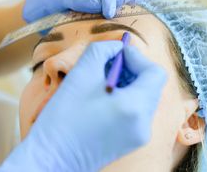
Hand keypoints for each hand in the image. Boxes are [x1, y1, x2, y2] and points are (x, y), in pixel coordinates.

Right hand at [0, 41, 166, 171]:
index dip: (137, 58)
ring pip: (143, 98)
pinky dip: (123, 100)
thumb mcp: (82, 73)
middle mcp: (143, 124)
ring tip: (100, 83)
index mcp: (136, 107)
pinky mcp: (128, 143)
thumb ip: (103, 50)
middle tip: (107, 65)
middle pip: (151, 85)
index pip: (155, 73)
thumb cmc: (63, 117)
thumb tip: (117, 48)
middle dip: (132, 70)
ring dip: (127, 84)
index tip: (116, 55)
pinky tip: (99, 100)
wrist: (50, 158)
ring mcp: (138, 137)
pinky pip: (135, 113)